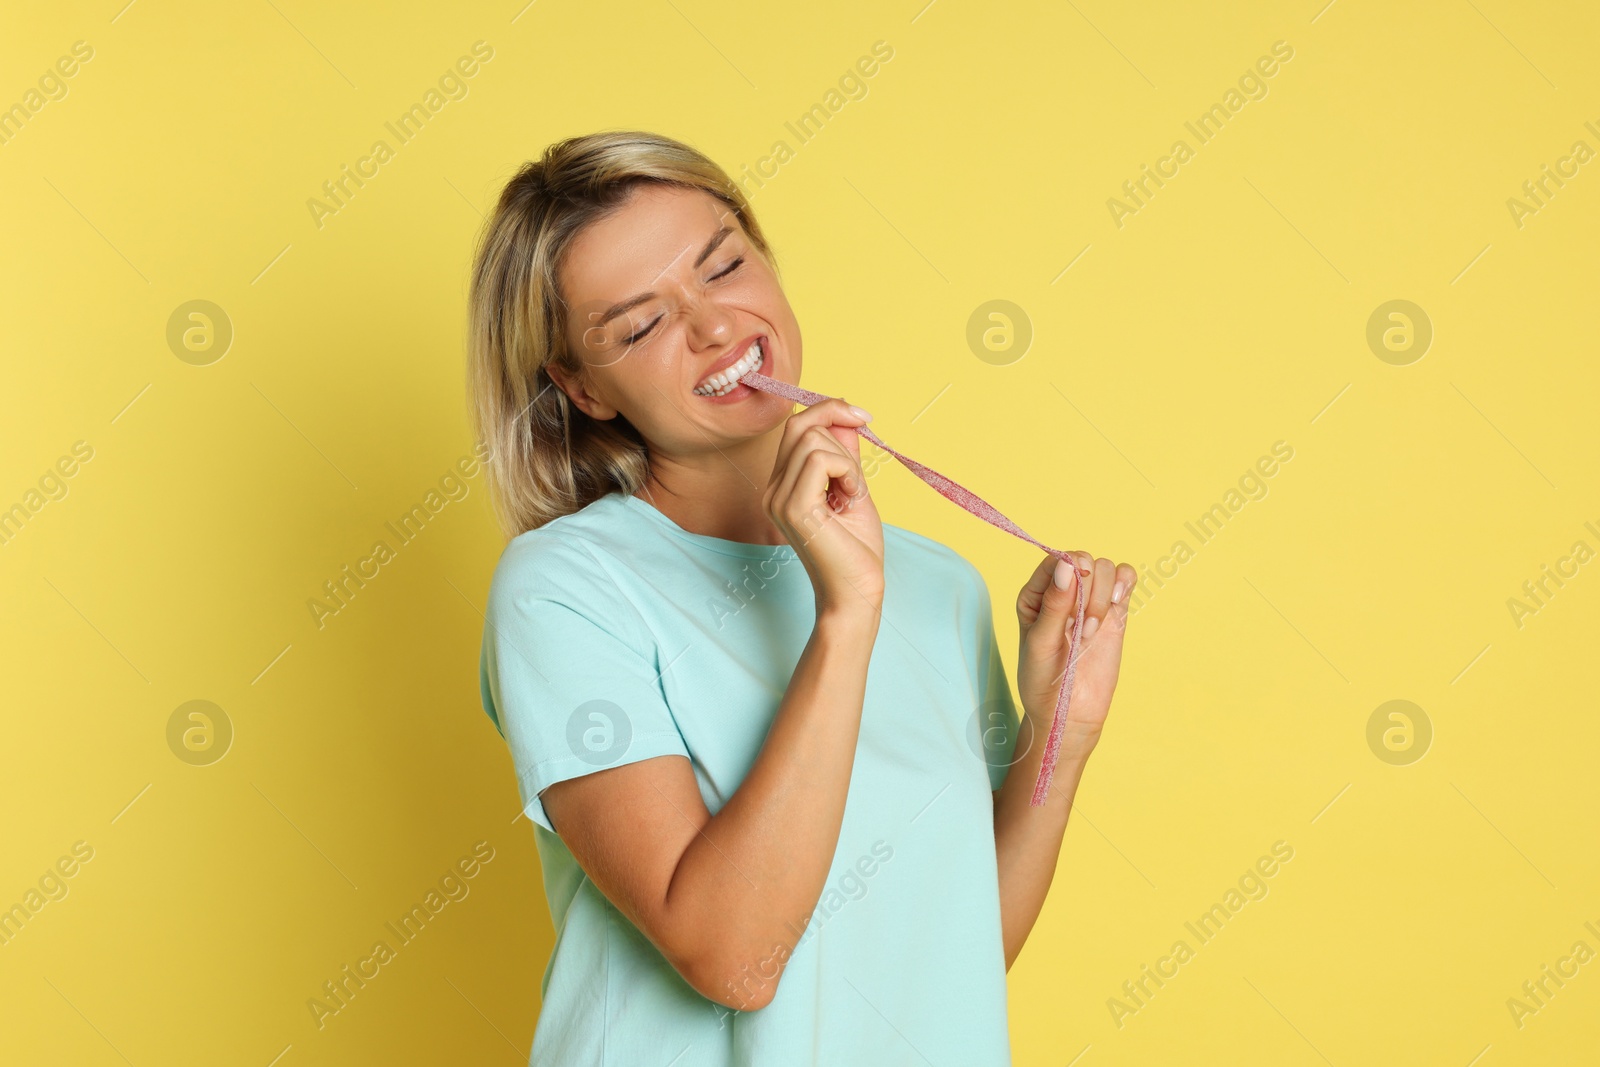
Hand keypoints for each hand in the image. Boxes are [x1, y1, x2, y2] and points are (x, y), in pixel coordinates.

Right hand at [763, 398, 884, 615]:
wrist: (857, 593)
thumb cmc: (857, 550)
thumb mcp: (855, 489)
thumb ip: (845, 455)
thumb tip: (846, 417)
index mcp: (784, 485)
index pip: (796, 428)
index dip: (829, 411)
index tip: (862, 417)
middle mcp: (774, 490)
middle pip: (800, 425)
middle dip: (838, 426)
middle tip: (862, 461)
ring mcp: (779, 499)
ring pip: (811, 439)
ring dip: (846, 459)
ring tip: (854, 491)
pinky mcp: (793, 508)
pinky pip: (819, 461)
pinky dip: (845, 470)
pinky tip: (851, 496)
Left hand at [1014, 551, 1134, 755]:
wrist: (1069, 714)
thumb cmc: (1043, 682)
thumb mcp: (1041, 643)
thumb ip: (1054, 604)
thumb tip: (1067, 564)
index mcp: (1036, 595)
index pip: (1056, 560)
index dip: (1070, 571)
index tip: (1074, 603)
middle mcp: (1063, 592)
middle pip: (1084, 561)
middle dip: (1088, 593)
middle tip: (1081, 630)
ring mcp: (1090, 601)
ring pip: (1106, 568)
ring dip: (1103, 597)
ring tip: (1091, 631)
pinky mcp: (1114, 612)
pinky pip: (1125, 578)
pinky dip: (1125, 583)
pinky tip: (1117, 604)